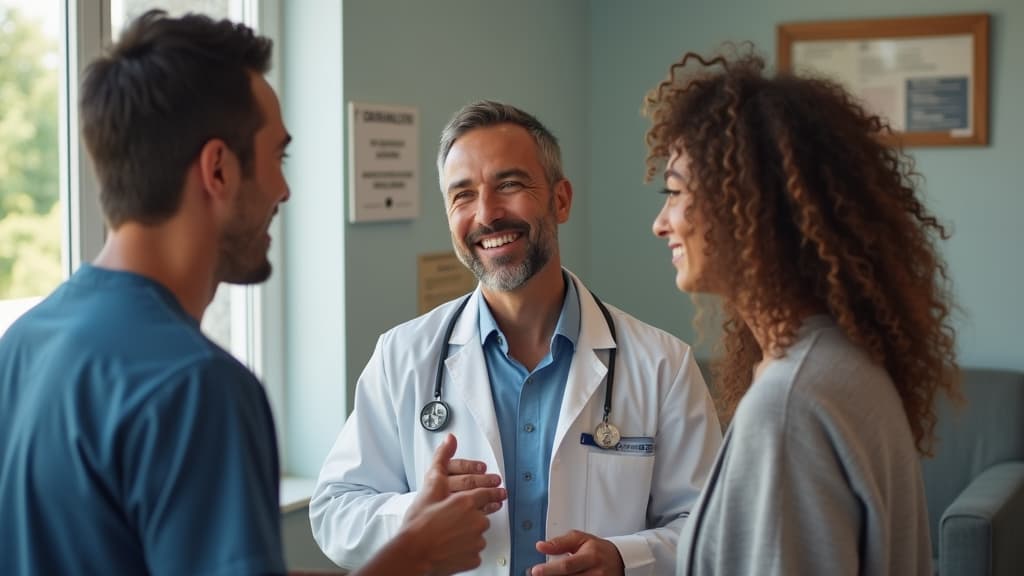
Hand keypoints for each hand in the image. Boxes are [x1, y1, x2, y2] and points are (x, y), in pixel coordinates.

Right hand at [401, 434, 507, 575]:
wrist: (412, 553)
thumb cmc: (418, 524)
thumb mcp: (430, 486)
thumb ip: (442, 460)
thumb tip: (450, 440)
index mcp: (466, 501)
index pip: (486, 494)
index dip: (491, 491)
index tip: (499, 491)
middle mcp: (475, 520)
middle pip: (482, 514)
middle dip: (475, 515)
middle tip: (468, 518)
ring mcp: (475, 540)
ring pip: (478, 533)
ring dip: (469, 532)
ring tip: (452, 533)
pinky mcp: (473, 557)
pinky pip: (474, 551)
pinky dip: (466, 548)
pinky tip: (453, 546)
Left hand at [530, 530, 624, 575]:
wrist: (619, 560)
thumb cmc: (598, 550)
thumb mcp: (580, 539)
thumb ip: (559, 543)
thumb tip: (541, 546)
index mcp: (590, 556)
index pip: (567, 565)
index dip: (549, 570)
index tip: (535, 571)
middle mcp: (596, 573)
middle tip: (539, 574)